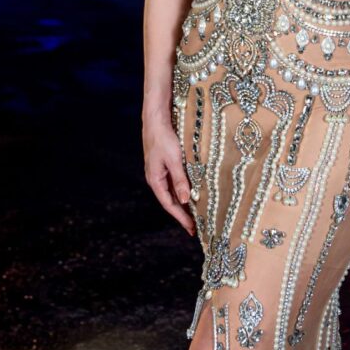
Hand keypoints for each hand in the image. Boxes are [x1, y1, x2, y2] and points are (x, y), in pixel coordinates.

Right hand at [142, 111, 195, 236]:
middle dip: (182, 214)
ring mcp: (160, 172)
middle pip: (170, 201)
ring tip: (194, 214)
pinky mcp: (164, 164)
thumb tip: (184, 201)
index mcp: (155, 180)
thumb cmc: (164, 138)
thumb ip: (179, 180)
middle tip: (194, 227)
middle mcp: (156, 178)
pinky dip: (182, 190)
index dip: (181, 217)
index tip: (191, 228)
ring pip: (172, 192)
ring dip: (182, 203)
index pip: (169, 204)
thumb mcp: (174, 160)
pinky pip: (174, 182)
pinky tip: (190, 193)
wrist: (156, 120)